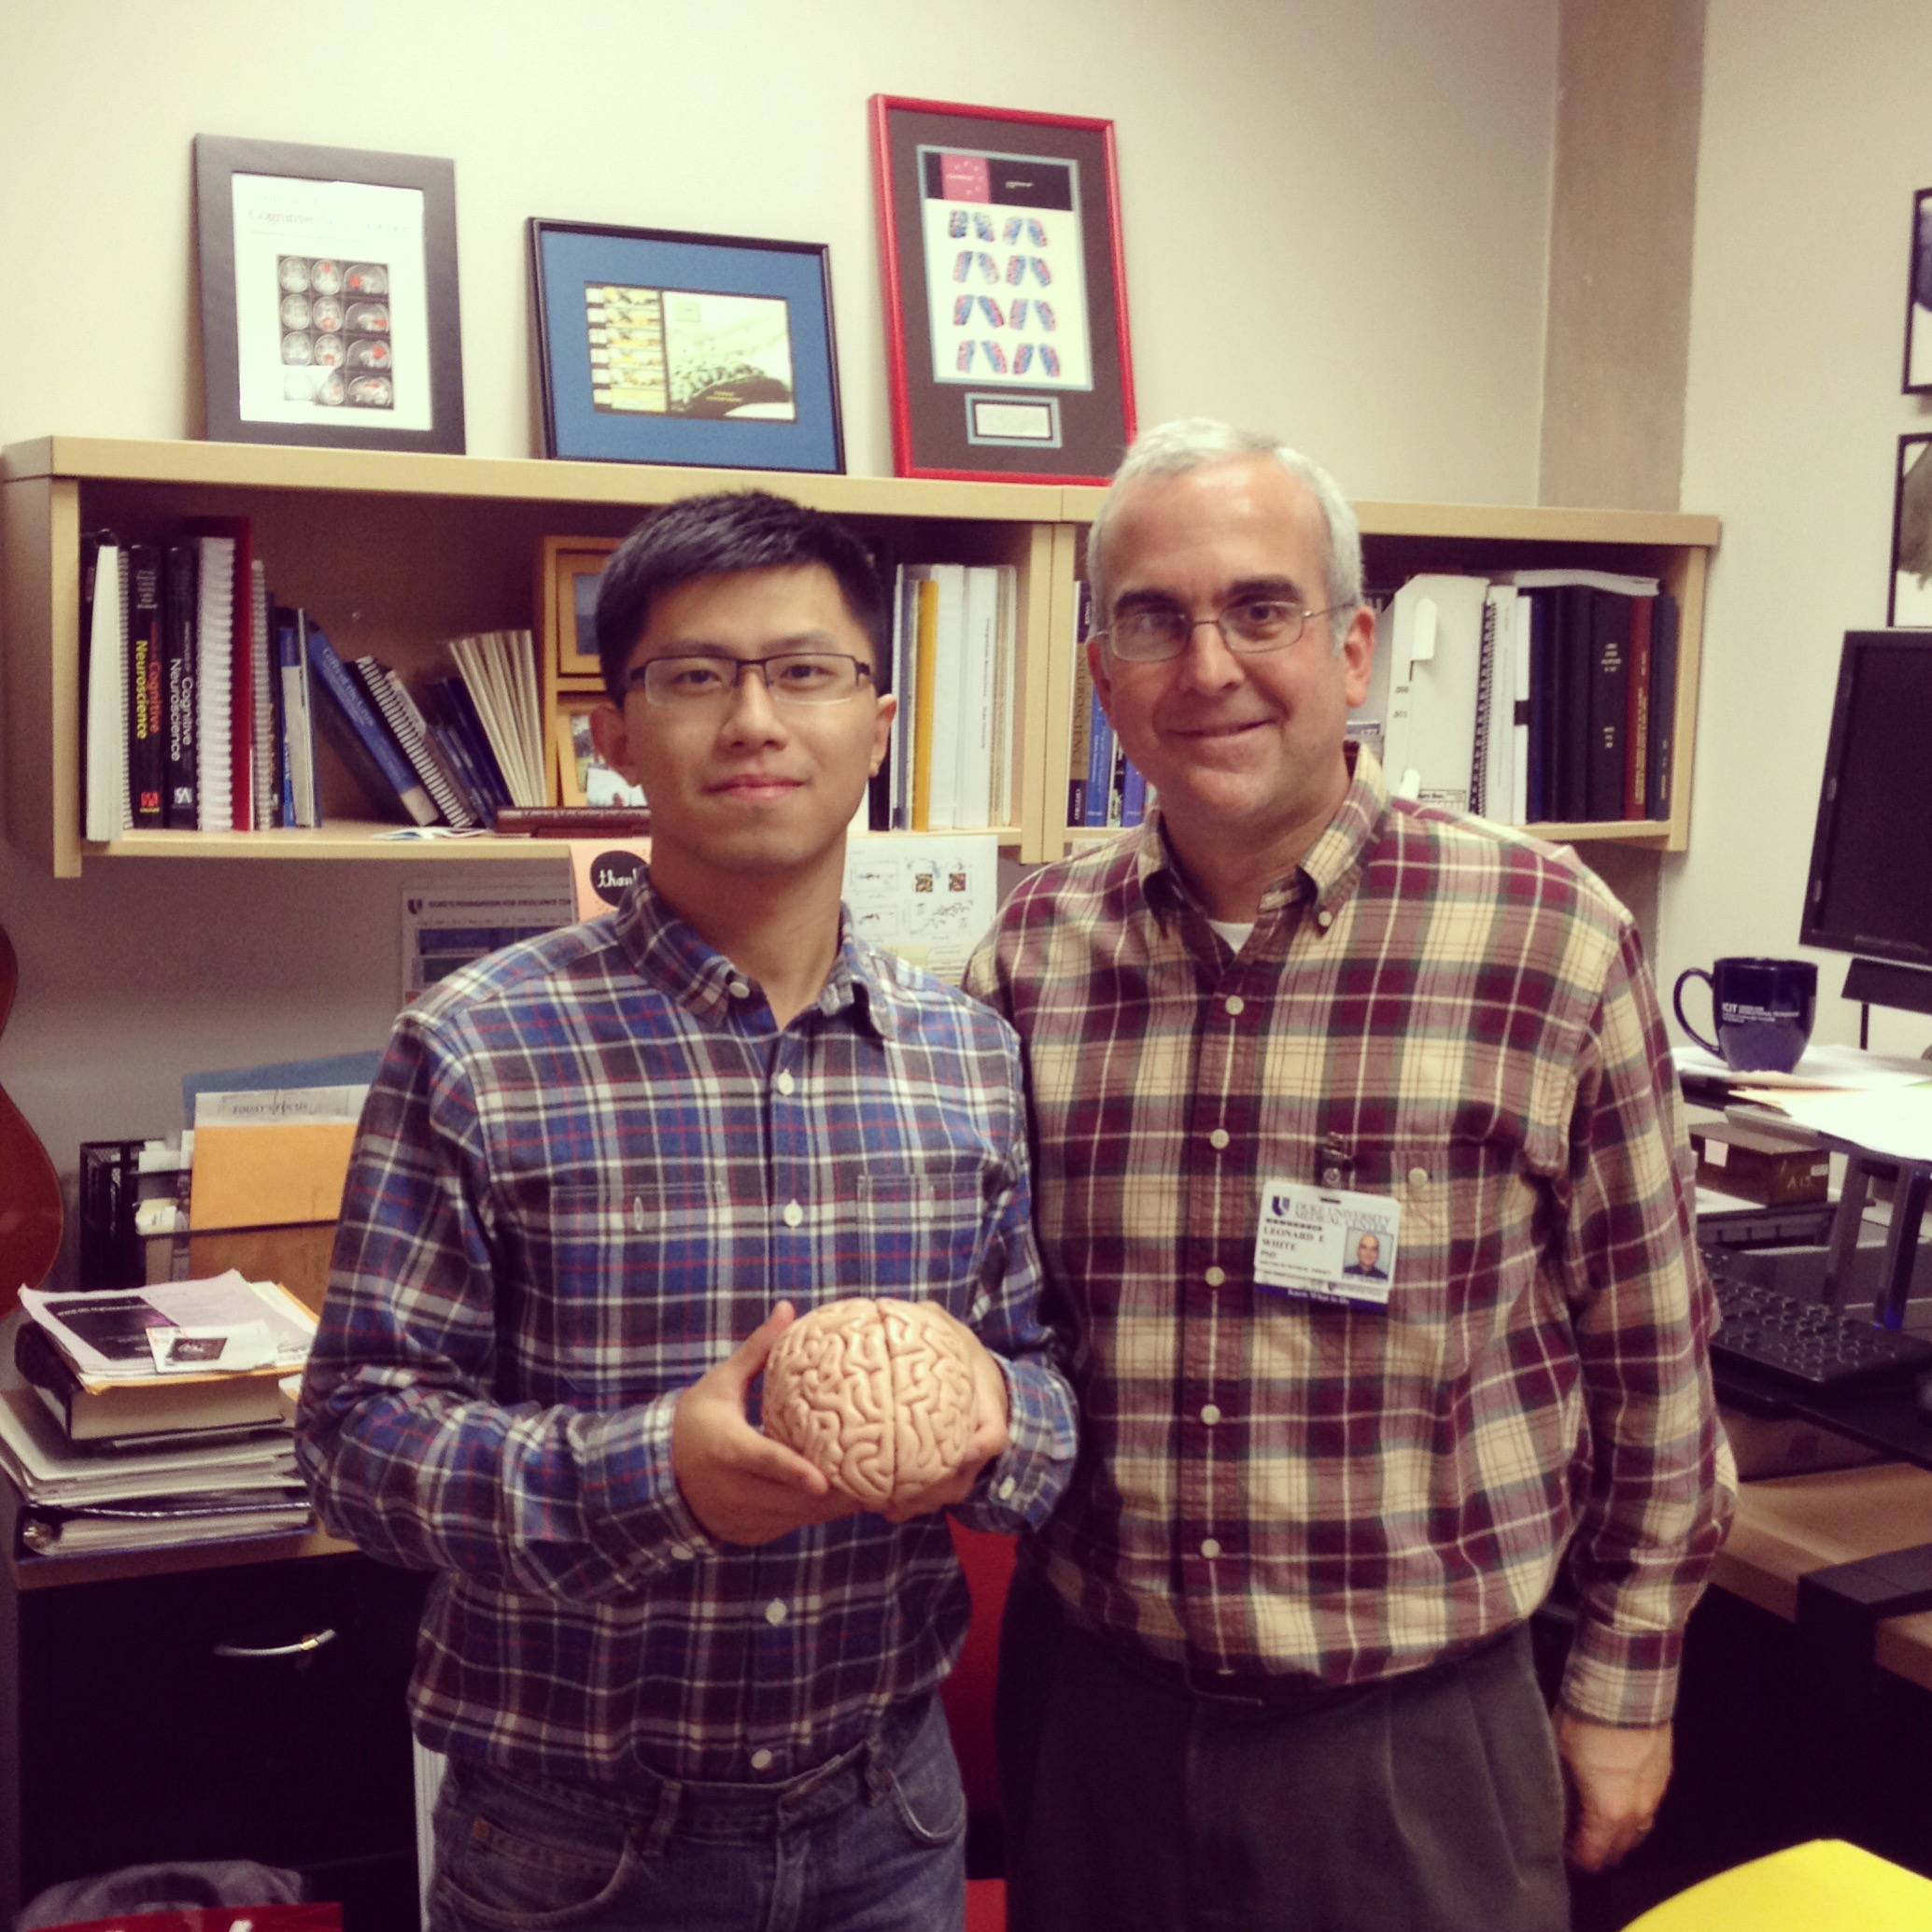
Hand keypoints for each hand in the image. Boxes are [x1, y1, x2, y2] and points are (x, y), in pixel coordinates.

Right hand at [672, 1302, 863, 1545]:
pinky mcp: (748, 1533)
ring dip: (831, 1507)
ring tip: (870, 1491)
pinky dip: (811, 1515)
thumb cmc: (697, 1420)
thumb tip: (787, 1308)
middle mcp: (734, 1489)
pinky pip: (789, 1527)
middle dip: (836, 1494)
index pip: (764, 1461)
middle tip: (877, 1480)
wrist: (658, 1473)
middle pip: (792, 1499)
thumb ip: (759, 1350)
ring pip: (797, 1518)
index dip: (794, 1472)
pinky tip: (837, 1500)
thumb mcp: (722, 1383)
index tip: (823, 1480)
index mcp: (728, 1448)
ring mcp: (740, 1517)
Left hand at [883, 1312, 1011, 1522]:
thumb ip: (928, 1321)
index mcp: (987, 1405)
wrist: (971, 1370)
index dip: (978, 1448)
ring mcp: (968, 1458)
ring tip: (886, 1509)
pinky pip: (936, 1492)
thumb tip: (888, 1310)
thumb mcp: (948, 1330)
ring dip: (922, 1504)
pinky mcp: (950, 1467)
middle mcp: (980, 1438)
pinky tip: (886, 1509)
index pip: (993, 1434)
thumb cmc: (956, 1350)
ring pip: (950, 1492)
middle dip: (936, 1491)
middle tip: (899, 1496)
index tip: (954, 1454)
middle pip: (967, 1477)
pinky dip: (914, 1504)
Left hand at [1555, 1711, 1672, 1870]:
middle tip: (1581, 1841)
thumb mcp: (1559, 1756)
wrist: (1627, 1690)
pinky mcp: (1663, 1774)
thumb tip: (1555, 1803)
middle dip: (1600, 1850)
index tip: (1565, 1853)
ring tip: (1601, 1824)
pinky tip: (1621, 1797)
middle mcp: (1637, 1811)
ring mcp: (1654, 1793)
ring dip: (1621, 1833)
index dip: (1578, 1858)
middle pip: (1620, 1848)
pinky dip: (1635, 1810)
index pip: (1594, 1854)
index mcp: (1609, 1813)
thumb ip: (1562, 1789)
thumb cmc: (1588, 1723)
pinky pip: (1650, 1805)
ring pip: (1639, 1829)